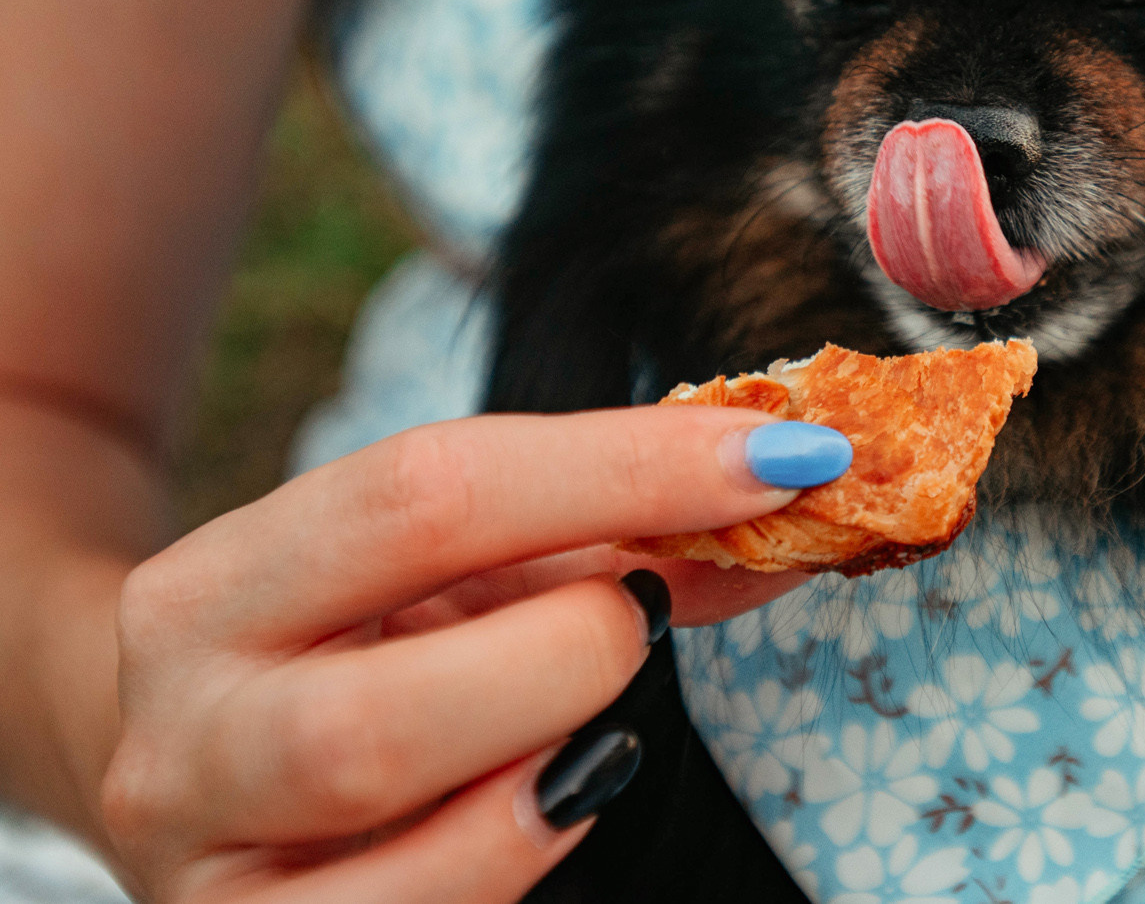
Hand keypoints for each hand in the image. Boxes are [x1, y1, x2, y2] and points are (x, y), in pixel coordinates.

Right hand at [97, 405, 850, 901]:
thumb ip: (609, 542)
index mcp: (217, 590)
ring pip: (371, 818)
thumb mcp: (456, 587)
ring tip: (604, 734)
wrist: (201, 792)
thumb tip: (787, 504)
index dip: (621, 466)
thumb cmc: (360, 665)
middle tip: (647, 627)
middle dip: (570, 654)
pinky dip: (512, 859)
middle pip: (378, 704)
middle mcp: (183, 734)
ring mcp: (207, 871)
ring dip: (543, 763)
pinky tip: (560, 809)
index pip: (422, 494)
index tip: (778, 456)